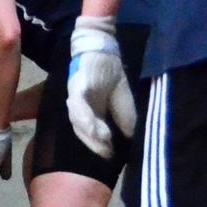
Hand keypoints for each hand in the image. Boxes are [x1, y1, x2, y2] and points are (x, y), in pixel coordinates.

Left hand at [66, 14, 136, 157]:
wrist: (101, 47)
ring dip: (90, 136)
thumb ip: (124, 117)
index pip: (93, 134)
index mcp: (91, 112)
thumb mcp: (121, 99)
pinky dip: (87, 120)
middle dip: (94, 146)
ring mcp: (76, 98)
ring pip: (78, 122)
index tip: (110, 159)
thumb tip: (130, 138)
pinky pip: (78, 106)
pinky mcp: (76, 87)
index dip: (100, 147)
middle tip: (106, 158)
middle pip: (82, 132)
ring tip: (103, 147)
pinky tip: (96, 131)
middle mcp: (80, 108)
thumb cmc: (109, 72)